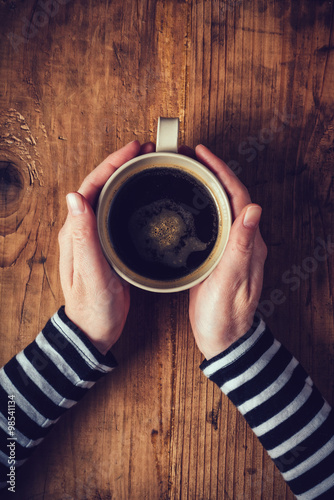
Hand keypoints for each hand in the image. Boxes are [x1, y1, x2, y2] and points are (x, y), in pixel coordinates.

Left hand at [58, 140, 153, 354]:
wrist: (94, 330)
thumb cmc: (93, 307)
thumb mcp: (91, 273)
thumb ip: (84, 237)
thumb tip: (75, 197)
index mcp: (76, 232)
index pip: (91, 187)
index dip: (111, 164)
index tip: (133, 149)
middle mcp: (82, 230)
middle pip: (100, 187)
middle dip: (121, 164)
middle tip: (147, 152)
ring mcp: (94, 238)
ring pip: (109, 198)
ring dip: (126, 178)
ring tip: (148, 166)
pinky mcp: (106, 246)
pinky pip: (116, 213)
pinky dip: (130, 198)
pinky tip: (143, 197)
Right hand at [188, 145, 267, 359]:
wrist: (223, 338)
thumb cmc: (226, 315)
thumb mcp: (231, 280)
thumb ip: (242, 246)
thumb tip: (254, 209)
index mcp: (248, 243)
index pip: (238, 196)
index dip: (221, 171)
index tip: (202, 154)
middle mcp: (243, 241)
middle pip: (230, 196)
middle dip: (213, 171)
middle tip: (189, 156)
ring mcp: (231, 247)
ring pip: (221, 206)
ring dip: (207, 184)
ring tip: (186, 169)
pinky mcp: (219, 255)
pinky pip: (213, 220)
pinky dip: (201, 204)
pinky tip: (188, 201)